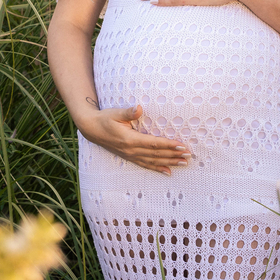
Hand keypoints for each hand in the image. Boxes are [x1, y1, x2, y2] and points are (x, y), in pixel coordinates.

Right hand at [73, 104, 190, 174]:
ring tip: (183, 163)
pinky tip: (168, 172)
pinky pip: (145, 165)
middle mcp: (131, 150)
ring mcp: (130, 155)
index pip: (153, 143)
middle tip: (188, 155)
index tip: (182, 146)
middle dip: (173, 155)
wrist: (91, 129)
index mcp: (129, 139)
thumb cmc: (104, 119)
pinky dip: (157, 168)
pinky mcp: (129, 157)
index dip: (168, 145)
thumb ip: (128, 112)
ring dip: (169, 162)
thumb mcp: (115, 113)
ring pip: (153, 161)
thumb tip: (139, 108)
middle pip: (156, 154)